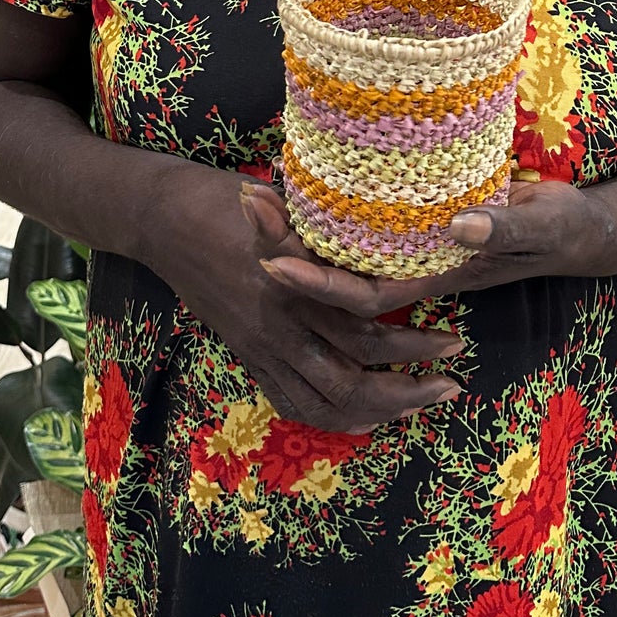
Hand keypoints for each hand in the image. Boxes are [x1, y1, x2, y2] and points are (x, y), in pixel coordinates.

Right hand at [147, 165, 463, 433]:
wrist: (162, 220)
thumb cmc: (228, 200)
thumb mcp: (284, 201)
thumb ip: (329, 224)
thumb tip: (393, 218)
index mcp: (295, 290)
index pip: (366, 334)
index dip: (414, 346)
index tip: (454, 340)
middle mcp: (279, 329)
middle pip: (350, 383)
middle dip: (406, 392)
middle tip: (451, 384)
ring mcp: (260, 349)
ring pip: (323, 404)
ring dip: (376, 413)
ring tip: (418, 403)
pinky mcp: (247, 356)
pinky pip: (291, 403)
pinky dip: (331, 417)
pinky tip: (363, 416)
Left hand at [261, 178, 614, 318]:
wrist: (579, 230)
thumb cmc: (563, 229)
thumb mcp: (542, 222)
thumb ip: (505, 224)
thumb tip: (456, 224)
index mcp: (436, 276)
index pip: (362, 297)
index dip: (317, 287)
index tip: (273, 264)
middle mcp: (415, 266)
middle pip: (337, 276)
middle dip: (288, 246)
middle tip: (247, 200)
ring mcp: (414, 246)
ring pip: (341, 252)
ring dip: (297, 227)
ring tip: (257, 188)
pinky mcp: (418, 222)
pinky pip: (361, 227)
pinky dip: (328, 211)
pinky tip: (305, 178)